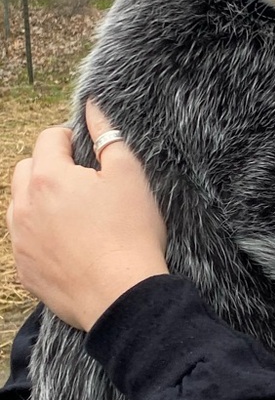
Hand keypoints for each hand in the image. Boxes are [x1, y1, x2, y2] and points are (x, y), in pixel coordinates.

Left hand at [6, 100, 168, 330]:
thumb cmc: (130, 230)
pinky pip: (24, 237)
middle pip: (26, 169)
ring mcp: (20, 240)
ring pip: (20, 204)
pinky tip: (72, 240)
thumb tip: (92, 106)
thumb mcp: (129, 174)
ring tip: (77, 210)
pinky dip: (41, 230)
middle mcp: (24, 206)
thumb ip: (108, 135)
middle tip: (84, 178)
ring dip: (41, 197)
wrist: (121, 293)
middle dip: (50, 165)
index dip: (71, 136)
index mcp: (49, 178)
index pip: (48, 138)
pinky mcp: (24, 268)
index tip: (90, 149)